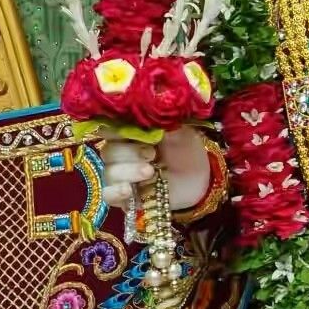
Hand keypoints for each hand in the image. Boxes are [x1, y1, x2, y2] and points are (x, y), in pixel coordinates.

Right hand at [97, 125, 211, 215]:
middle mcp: (120, 153)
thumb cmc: (186, 150)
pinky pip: (108, 194)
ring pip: (109, 172)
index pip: (109, 128)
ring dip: (127, 172)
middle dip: (128, 153)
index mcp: (130, 133)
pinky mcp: (123, 197)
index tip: (128, 132)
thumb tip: (150, 111)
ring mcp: (120, 176)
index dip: (114, 130)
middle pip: (108, 151)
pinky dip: (116, 192)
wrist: (200, 178)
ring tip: (150, 172)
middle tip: (152, 154)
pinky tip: (128, 190)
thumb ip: (163, 124)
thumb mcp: (180, 132)